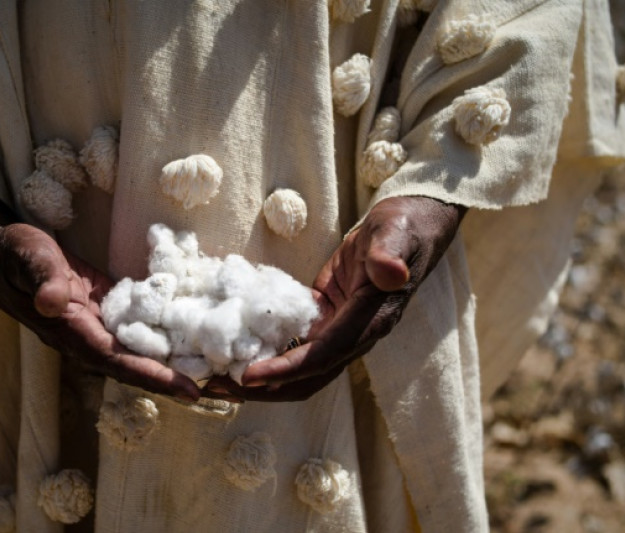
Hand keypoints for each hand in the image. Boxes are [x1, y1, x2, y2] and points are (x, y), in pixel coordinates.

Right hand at [0, 185, 200, 400]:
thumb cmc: (11, 250)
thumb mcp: (25, 255)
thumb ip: (41, 277)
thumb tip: (52, 302)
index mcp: (70, 329)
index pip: (117, 361)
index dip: (153, 377)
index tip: (189, 391)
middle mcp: (85, 336)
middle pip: (135, 367)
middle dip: (174, 382)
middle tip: (220, 392)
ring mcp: (94, 325)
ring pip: (139, 353)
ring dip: (173, 365)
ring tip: (216, 375)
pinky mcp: (103, 309)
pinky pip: (136, 331)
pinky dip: (163, 339)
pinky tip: (191, 340)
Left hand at [204, 196, 465, 401]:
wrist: (410, 226)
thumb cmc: (402, 227)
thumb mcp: (395, 232)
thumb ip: (389, 253)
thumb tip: (389, 273)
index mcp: (370, 321)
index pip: (324, 355)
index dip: (287, 370)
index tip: (250, 377)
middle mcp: (354, 336)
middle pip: (306, 377)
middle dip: (261, 388)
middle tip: (214, 388)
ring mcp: (339, 331)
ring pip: (297, 370)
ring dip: (258, 379)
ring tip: (214, 380)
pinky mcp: (325, 319)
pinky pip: (294, 346)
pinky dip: (265, 354)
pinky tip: (234, 353)